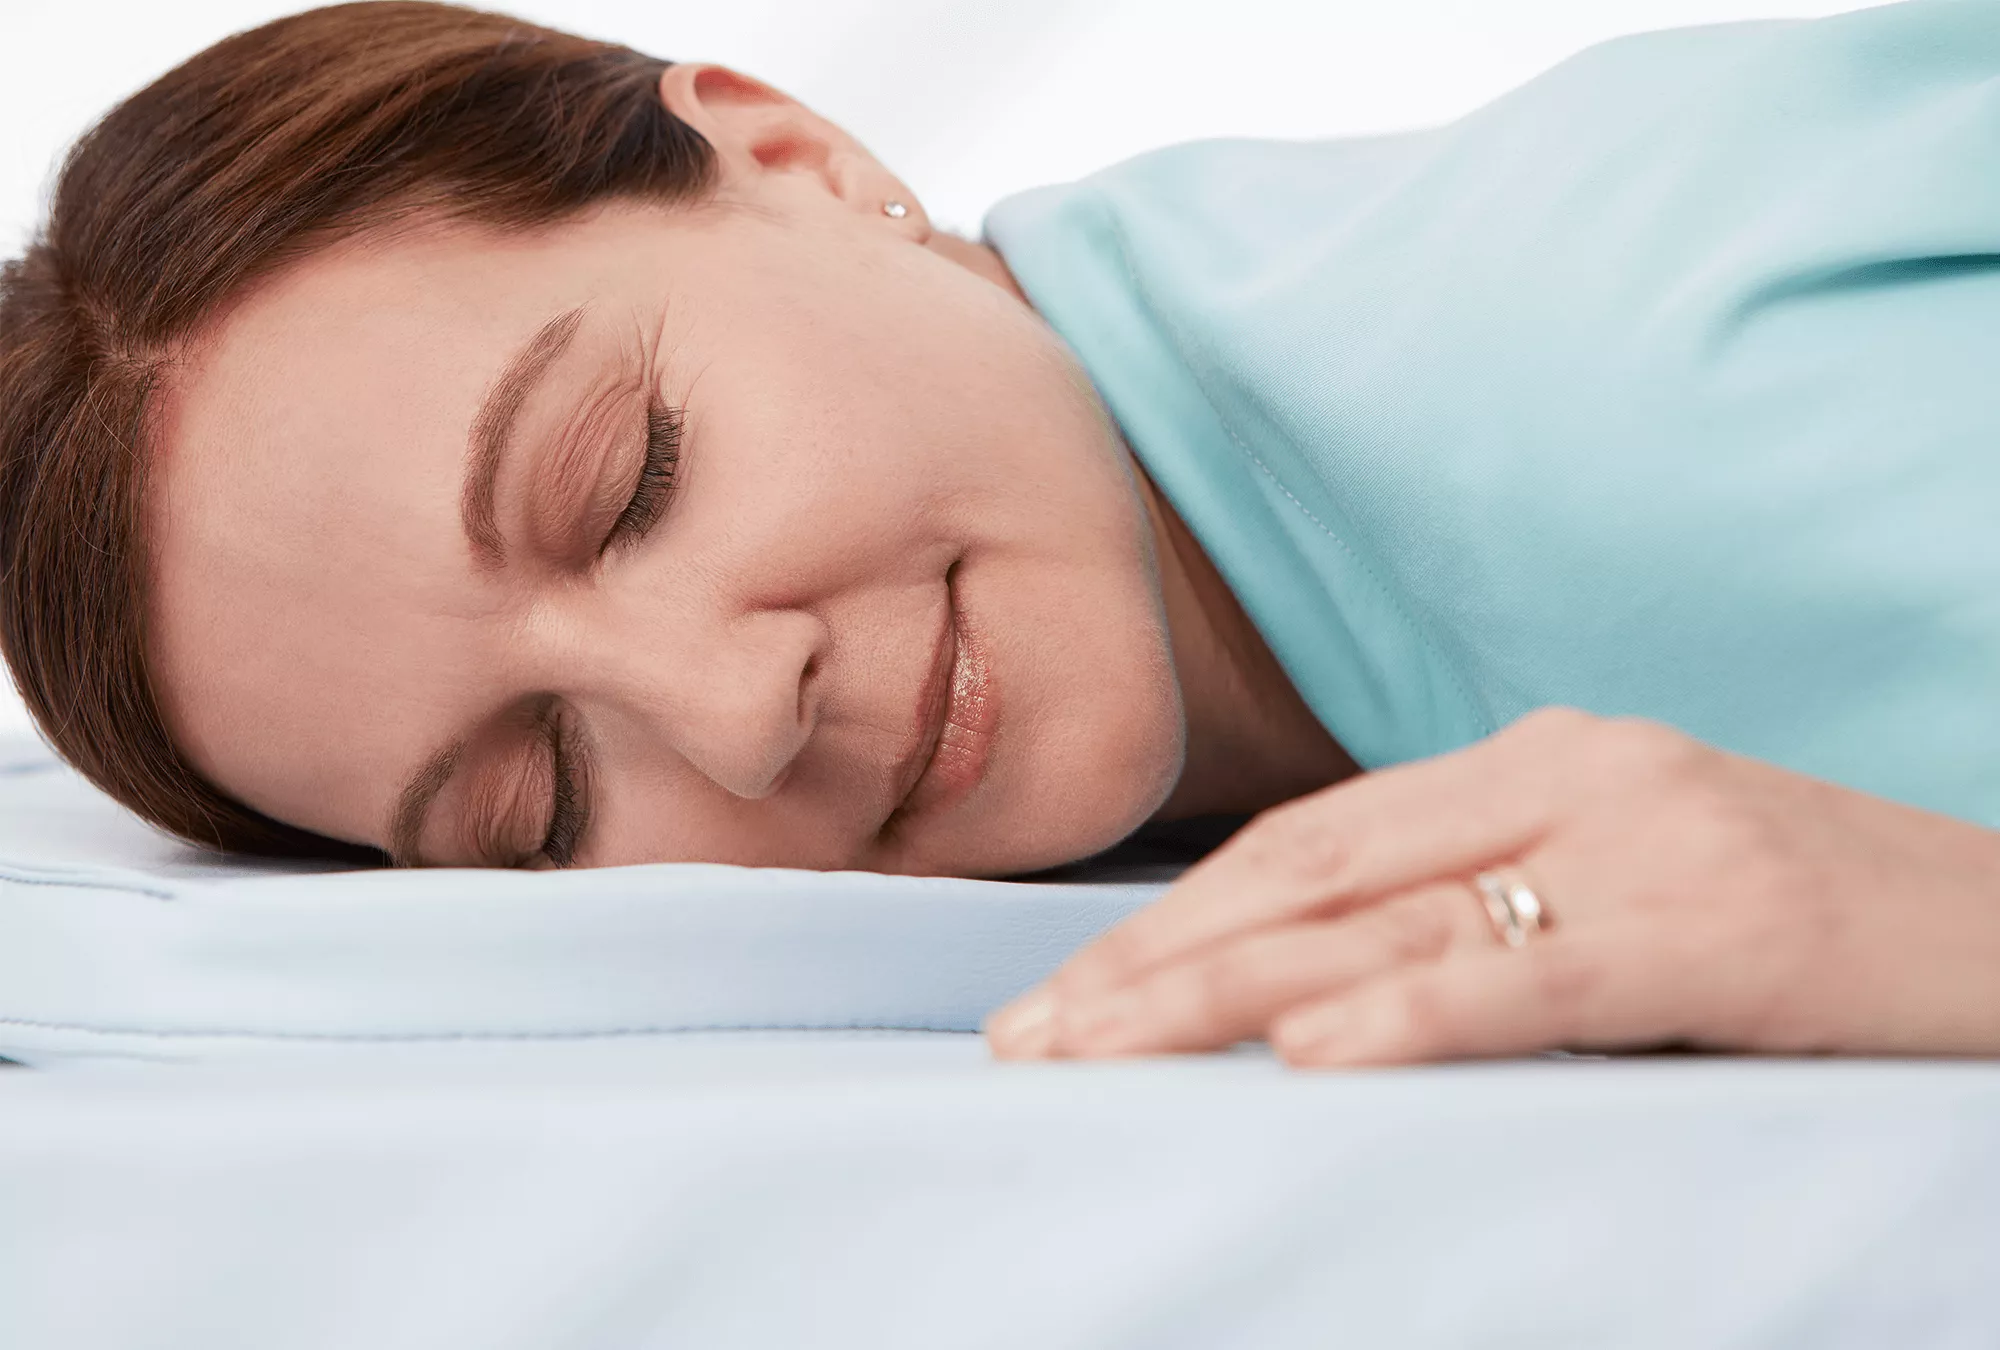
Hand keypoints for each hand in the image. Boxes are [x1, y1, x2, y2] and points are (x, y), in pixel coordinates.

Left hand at [983, 707, 1999, 1066]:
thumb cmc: (1819, 933)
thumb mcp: (1630, 898)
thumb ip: (1494, 921)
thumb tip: (1326, 1005)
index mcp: (1536, 763)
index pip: (1309, 842)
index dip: (1172, 917)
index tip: (1067, 991)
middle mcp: (1568, 775)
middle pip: (1313, 874)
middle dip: (1154, 961)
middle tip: (1030, 1038)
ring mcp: (1644, 839)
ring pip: (1389, 921)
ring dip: (1222, 993)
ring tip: (1097, 1051)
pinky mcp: (1718, 925)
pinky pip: (1536, 976)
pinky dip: (1415, 1017)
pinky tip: (1311, 1059)